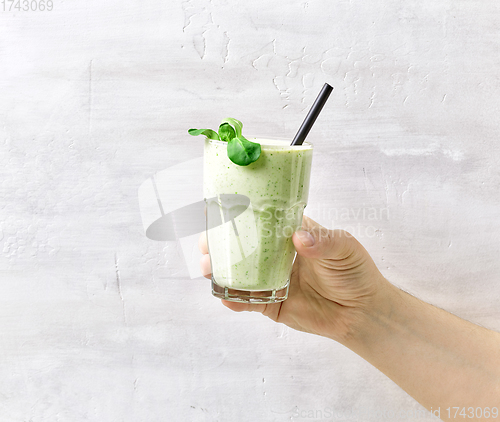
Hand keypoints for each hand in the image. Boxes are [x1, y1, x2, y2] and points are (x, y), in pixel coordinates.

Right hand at [199, 216, 389, 342]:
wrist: (361, 312)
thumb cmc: (355, 273)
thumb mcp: (344, 249)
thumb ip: (323, 242)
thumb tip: (299, 238)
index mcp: (291, 235)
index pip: (262, 220)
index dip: (240, 215)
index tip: (219, 211)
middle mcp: (277, 256)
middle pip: (243, 246)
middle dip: (221, 244)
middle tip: (207, 244)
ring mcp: (272, 280)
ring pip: (240, 273)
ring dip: (221, 270)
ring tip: (208, 268)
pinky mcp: (272, 303)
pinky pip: (250, 301)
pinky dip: (235, 300)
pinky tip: (225, 298)